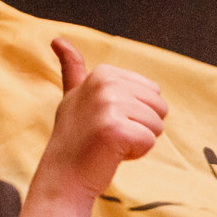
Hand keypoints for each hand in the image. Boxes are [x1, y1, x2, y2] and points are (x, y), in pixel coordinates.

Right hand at [32, 38, 167, 202]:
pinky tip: (112, 154)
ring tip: (110, 144)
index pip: (152, 92)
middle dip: (140, 125)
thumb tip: (57, 39)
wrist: (64, 176)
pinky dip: (135, 153)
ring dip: (138, 140)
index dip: (134, 113)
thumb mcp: (73, 97)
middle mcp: (104, 84)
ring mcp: (108, 106)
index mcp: (102, 73)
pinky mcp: (116, 130)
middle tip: (109, 134)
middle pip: (158, 106)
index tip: (105, 121)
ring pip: (156, 125)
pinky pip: (149, 141)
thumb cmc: (75, 139)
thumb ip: (73, 70)